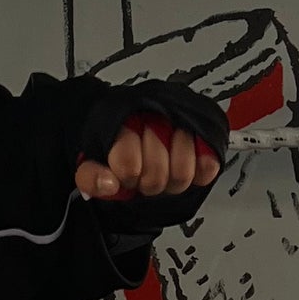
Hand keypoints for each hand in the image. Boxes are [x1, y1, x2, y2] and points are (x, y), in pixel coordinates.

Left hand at [75, 111, 222, 202]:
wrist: (143, 135)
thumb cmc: (120, 150)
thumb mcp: (94, 164)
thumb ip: (90, 176)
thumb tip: (108, 183)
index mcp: (126, 119)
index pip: (127, 162)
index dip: (127, 176)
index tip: (126, 175)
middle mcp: (156, 116)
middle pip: (156, 172)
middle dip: (149, 182)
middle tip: (146, 176)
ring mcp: (183, 124)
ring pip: (183, 172)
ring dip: (172, 180)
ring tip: (165, 171)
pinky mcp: (206, 135)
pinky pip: (209, 164)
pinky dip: (200, 172)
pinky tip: (189, 167)